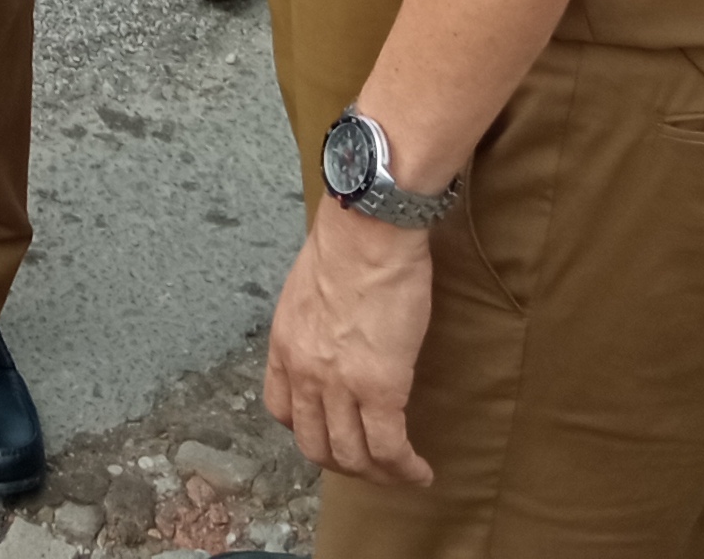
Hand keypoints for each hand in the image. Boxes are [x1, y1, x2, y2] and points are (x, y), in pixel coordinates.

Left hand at [263, 202, 436, 490]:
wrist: (370, 229)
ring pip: (352, 456)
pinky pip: (389, 447)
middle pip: (316, 444)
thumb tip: (334, 332)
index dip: (309, 431)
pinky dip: (405, 469)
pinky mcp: (380, 387)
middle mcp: (304, 372)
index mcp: (284, 346)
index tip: (332, 434)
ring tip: (401, 475)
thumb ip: (314, 321)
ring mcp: (340, 384)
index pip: (283, 411)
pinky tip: (420, 472)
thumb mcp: (309, 287)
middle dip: (344, 464)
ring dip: (378, 475)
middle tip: (371, 466)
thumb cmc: (349, 243)